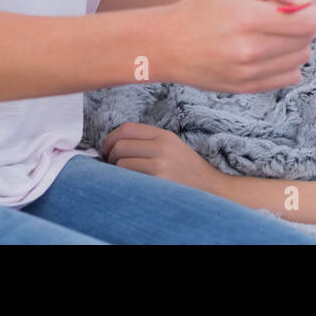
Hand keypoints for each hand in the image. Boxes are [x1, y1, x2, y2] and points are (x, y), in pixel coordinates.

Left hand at [101, 122, 222, 193]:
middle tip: (113, 167)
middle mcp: (162, 146)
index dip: (110, 138)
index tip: (106, 150)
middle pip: (120, 144)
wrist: (210, 188)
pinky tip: (129, 185)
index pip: (127, 128)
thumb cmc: (186, 171)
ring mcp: (160, 163)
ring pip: (120, 161)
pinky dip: (122, 181)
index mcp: (164, 135)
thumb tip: (113, 146)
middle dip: (109, 156)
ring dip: (115, 171)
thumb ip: (147, 143)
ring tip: (124, 178)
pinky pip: (127, 177)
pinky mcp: (158, 179)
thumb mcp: (172, 148)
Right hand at [161, 0, 315, 92]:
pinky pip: (288, 77)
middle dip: (308, 23)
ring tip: (277, 31)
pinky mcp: (246, 88)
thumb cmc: (197, 11)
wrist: (165, 44)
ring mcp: (248, 73)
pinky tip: (272, 49)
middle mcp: (250, 50)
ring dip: (299, 43)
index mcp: (248, 19)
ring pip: (300, 59)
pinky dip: (289, 62)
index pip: (306, 21)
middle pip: (306, 40)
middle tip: (292, 13)